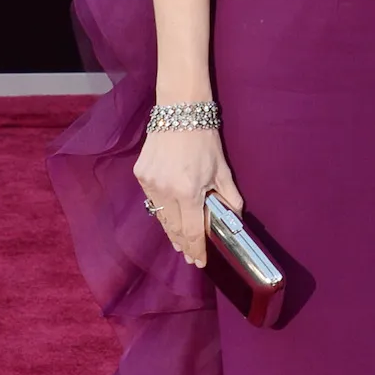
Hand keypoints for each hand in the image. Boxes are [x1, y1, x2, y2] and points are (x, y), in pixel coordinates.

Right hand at [134, 127, 242, 270]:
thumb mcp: (222, 170)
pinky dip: (162, 210)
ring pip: (161, 217)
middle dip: (184, 245)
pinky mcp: (140, 175)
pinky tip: (170, 216)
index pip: (192, 231)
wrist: (179, 112)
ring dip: (171, 230)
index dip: (196, 250)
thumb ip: (229, 197)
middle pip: (174, 228)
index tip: (200, 262)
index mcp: (189, 191)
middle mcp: (166, 191)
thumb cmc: (205, 140)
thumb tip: (234, 219)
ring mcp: (150, 183)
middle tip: (190, 256)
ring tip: (181, 242)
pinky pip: (152, 201)